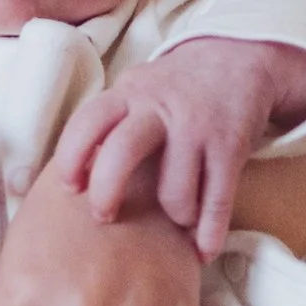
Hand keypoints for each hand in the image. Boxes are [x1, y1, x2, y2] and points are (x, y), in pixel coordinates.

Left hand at [40, 36, 305, 256]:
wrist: (237, 55)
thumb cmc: (174, 88)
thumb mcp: (137, 91)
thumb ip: (111, 125)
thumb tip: (68, 181)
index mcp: (128, 95)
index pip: (89, 121)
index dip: (72, 157)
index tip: (68, 188)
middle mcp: (160, 109)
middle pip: (123, 152)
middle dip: (108, 193)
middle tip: (104, 217)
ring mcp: (197, 128)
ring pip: (174, 190)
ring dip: (173, 217)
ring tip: (175, 222)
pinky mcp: (231, 146)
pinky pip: (217, 201)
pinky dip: (208, 234)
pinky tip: (201, 250)